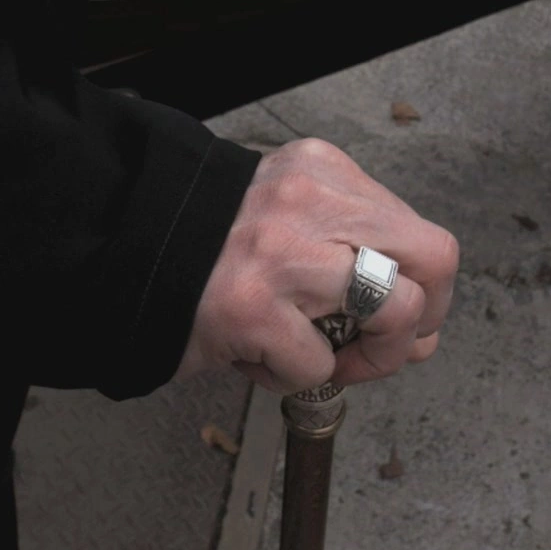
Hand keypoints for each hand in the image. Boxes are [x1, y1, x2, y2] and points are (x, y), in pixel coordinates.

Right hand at [177, 138, 458, 393]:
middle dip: (423, 317)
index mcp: (319, 172)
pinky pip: (317, 364)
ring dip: (371, 358)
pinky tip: (257, 358)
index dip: (420, 288)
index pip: (416, 230)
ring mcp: (282, 254)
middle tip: (384, 346)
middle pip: (433, 256)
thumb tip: (422, 330)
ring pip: (394, 310)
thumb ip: (348, 253)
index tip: (391, 319)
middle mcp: (308, 202)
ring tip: (324, 361)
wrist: (117, 247)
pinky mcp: (252, 307)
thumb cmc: (206, 246)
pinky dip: (294, 377)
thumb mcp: (283, 219)